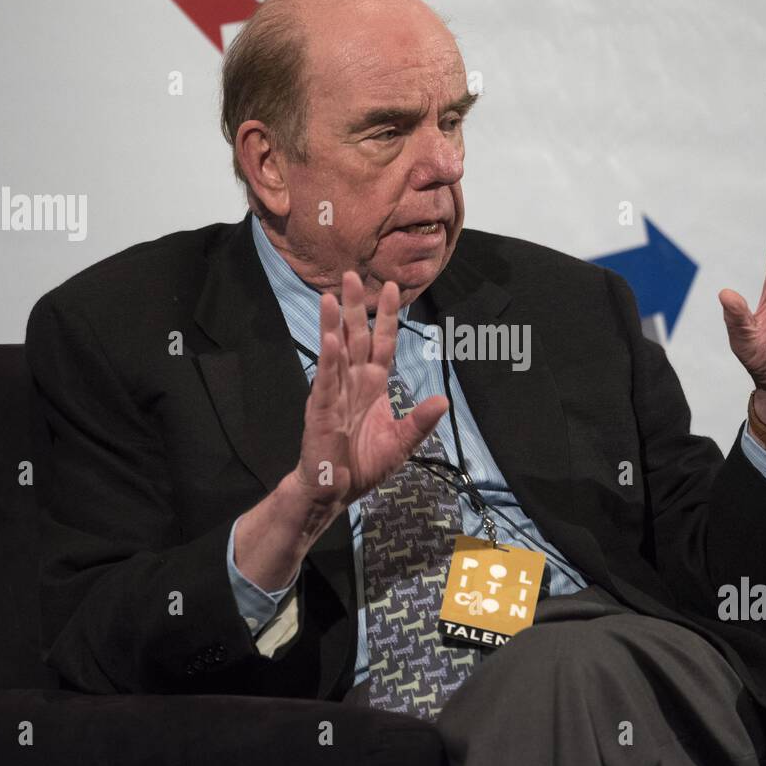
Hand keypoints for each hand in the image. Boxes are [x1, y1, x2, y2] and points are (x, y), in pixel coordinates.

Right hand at [294, 270, 448, 511]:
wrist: (335, 490)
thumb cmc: (363, 465)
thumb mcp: (400, 443)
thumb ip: (420, 422)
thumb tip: (443, 400)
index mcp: (373, 385)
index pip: (381, 343)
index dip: (386, 317)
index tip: (391, 288)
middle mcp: (353, 383)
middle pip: (355, 337)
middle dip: (355, 307)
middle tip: (352, 275)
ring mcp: (335, 394)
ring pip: (335, 352)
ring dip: (333, 324)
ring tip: (331, 296)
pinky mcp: (322, 410)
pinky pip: (327, 382)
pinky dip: (328, 361)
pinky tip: (330, 339)